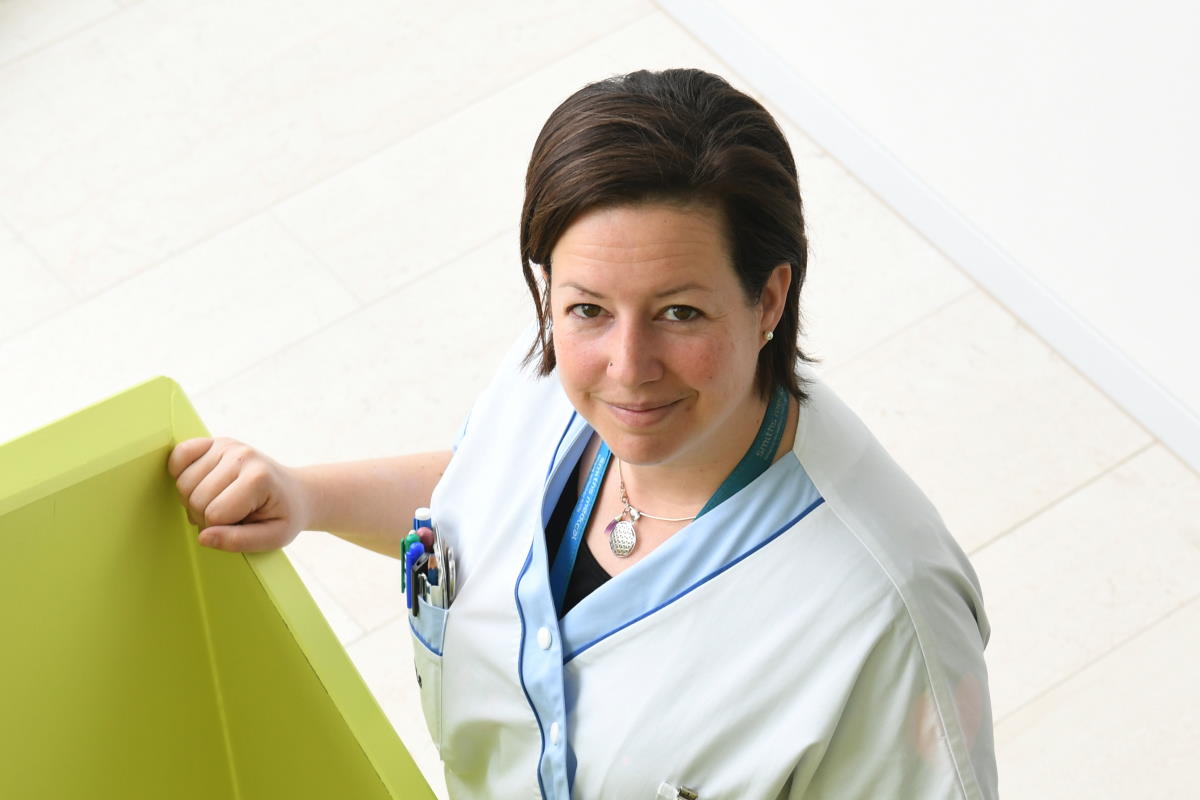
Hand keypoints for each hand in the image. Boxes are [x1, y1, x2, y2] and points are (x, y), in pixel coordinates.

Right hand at [167, 437, 310, 552]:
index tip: (238, 527)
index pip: (215, 515)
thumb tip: (203, 537)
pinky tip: (201, 483)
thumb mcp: (273, 538)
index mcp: (259, 479)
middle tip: (228, 517)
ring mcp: (227, 446)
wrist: (295, 492)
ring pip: (184, 483)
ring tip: (219, 501)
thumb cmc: (283, 516)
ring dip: (194, 499)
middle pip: (196, 498)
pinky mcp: (215, 442)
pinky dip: (180, 472)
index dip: (219, 530)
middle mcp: (242, 456)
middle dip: (205, 517)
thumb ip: (239, 541)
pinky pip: (179, 454)